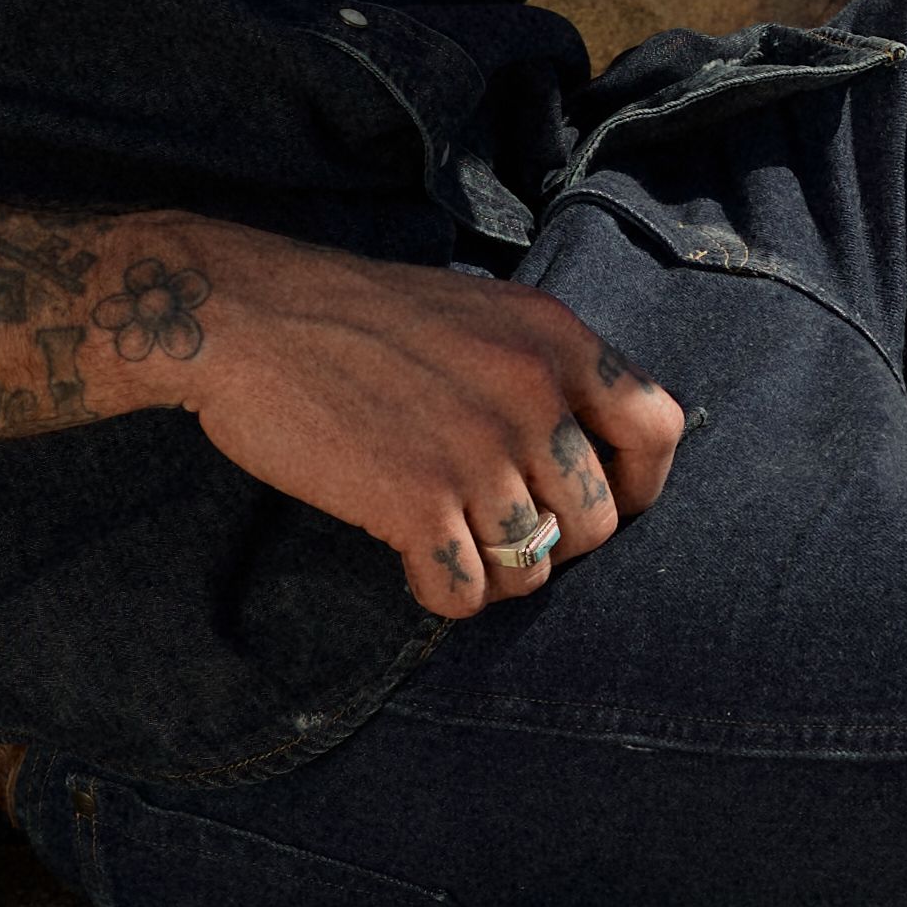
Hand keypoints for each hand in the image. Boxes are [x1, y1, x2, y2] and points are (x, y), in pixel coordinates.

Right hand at [172, 229, 682, 614]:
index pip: (658, 428)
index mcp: (556, 339)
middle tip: (501, 534)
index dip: (639, 484)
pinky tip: (416, 565)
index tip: (601, 503)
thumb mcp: (478, 313)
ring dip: (498, 574)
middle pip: (597, 521)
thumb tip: (583, 444)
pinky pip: (466, 591)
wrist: (247, 316)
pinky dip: (445, 593)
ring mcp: (477, 450)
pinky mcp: (416, 501)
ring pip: (534, 567)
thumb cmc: (355, 317)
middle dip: (555, 544)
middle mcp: (533, 392)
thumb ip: (540, 367)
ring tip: (456, 550)